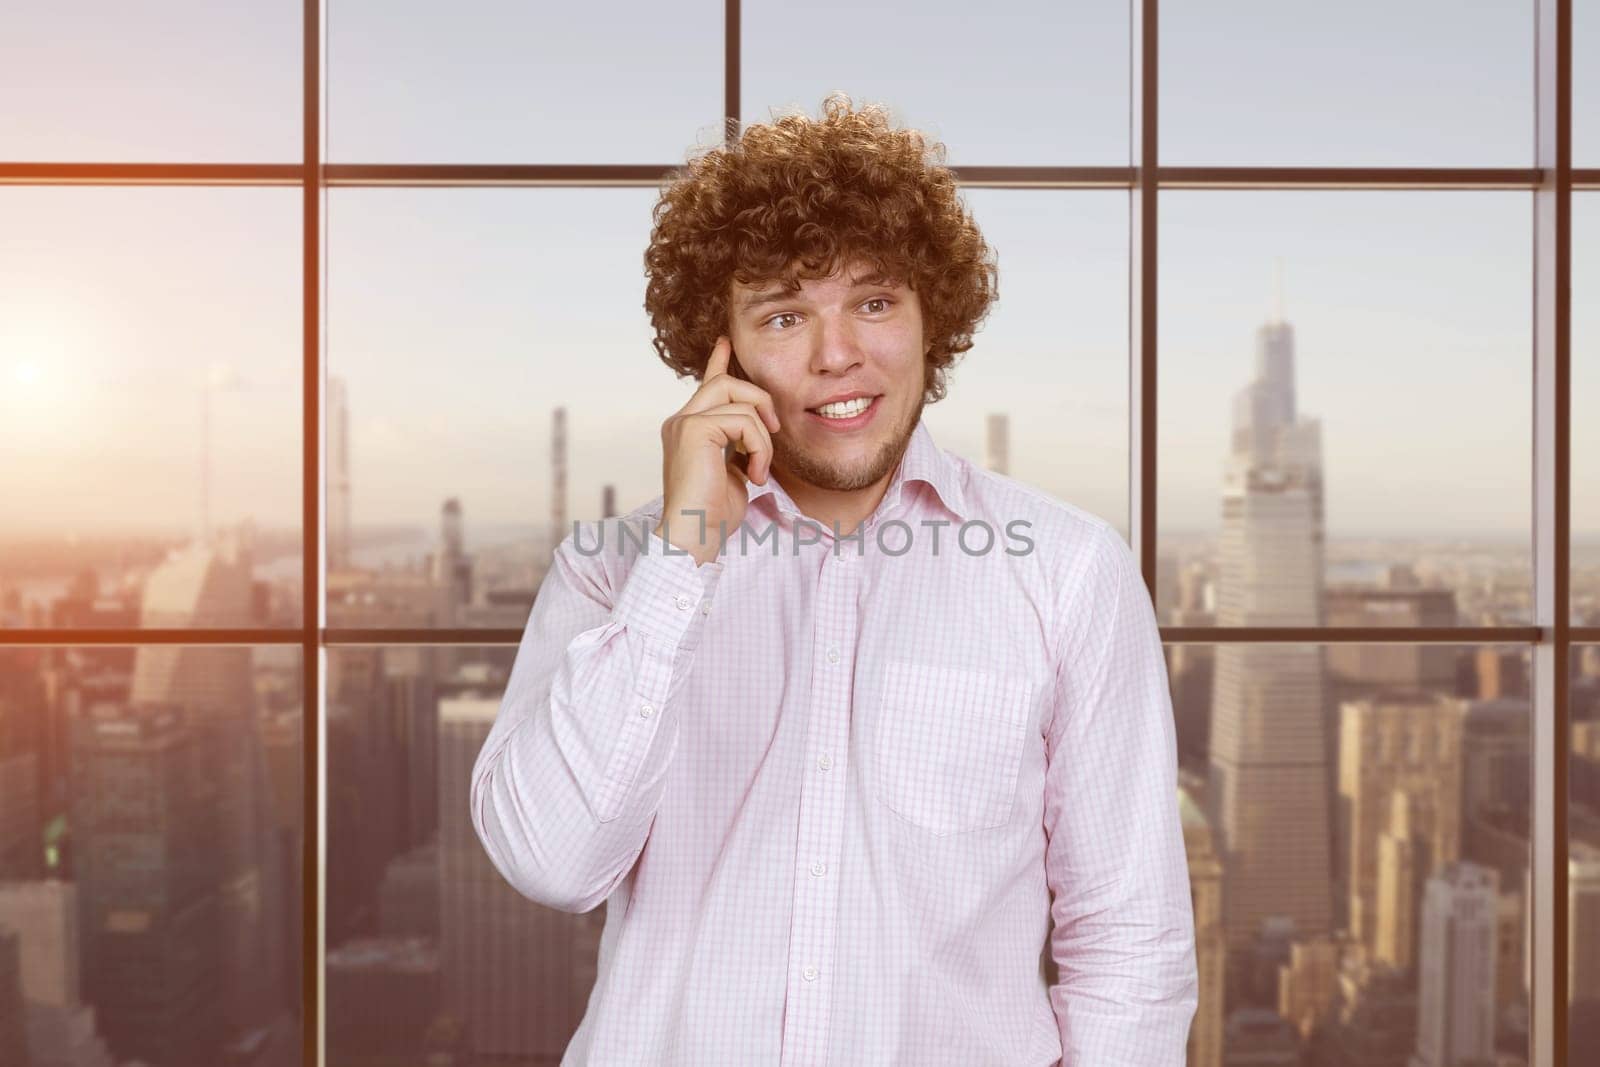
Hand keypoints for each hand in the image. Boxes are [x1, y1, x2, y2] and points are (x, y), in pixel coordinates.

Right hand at [653, 335, 781, 564]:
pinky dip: (759, 447)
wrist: (694, 537)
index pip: (707, 385)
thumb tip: (758, 431)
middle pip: (727, 382)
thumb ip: (739, 446)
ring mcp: (684, 422)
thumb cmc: (714, 515)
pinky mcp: (693, 429)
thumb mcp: (734, 473)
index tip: (726, 341)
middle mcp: (681, 421)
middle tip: (775, 431)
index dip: (718, 361)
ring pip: (740, 400)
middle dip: (760, 399)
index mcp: (689, 429)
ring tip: (760, 469)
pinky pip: (743, 420)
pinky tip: (754, 474)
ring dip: (763, 436)